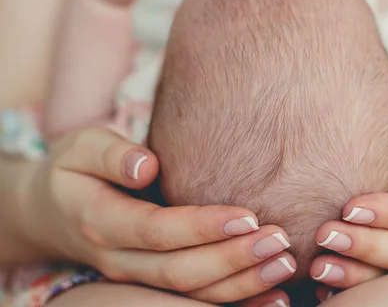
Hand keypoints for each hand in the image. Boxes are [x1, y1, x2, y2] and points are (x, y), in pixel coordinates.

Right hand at [20, 127, 295, 302]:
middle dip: (233, 259)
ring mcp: (134, 276)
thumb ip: (111, 154)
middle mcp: (118, 259)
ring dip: (240, 283)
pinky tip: (273, 297)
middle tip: (280, 240)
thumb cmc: (75, 167)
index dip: (203, 228)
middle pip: (180, 271)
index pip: (158, 231)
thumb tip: (145, 166)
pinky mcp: (150, 280)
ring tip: (285, 265)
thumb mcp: (81, 147)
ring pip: (189, 293)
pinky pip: (192, 299)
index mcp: (102, 221)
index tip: (248, 216)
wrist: (51, 208)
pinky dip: (233, 301)